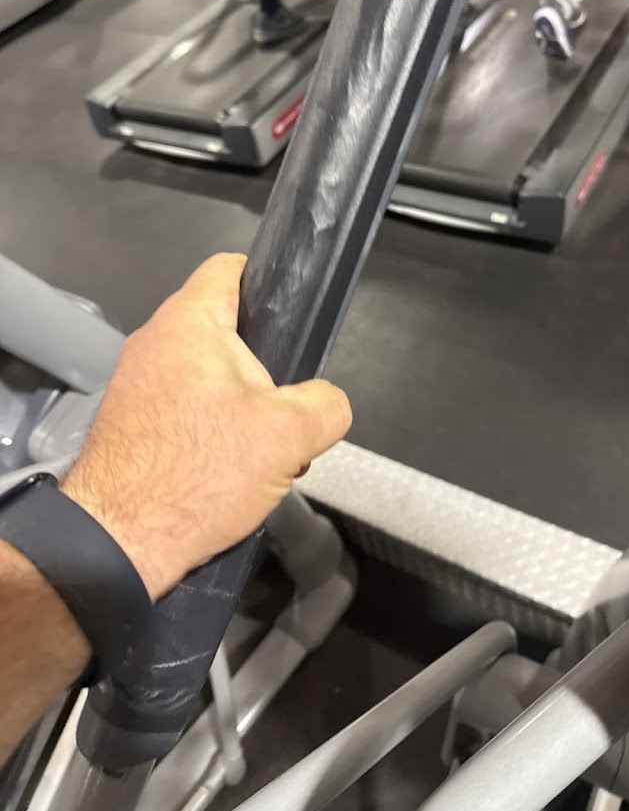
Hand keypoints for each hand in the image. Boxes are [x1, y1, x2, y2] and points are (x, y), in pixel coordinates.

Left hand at [62, 254, 351, 600]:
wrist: (119, 542)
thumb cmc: (200, 472)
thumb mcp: (290, 437)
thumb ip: (326, 405)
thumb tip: (326, 402)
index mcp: (189, 322)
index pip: (230, 268)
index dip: (268, 282)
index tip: (293, 318)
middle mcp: (154, 342)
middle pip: (227, 333)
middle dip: (266, 369)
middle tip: (288, 411)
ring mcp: (136, 384)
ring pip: (209, 377)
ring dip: (243, 409)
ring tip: (262, 453)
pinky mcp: (129, 423)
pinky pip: (184, 410)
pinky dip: (210, 432)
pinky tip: (228, 473)